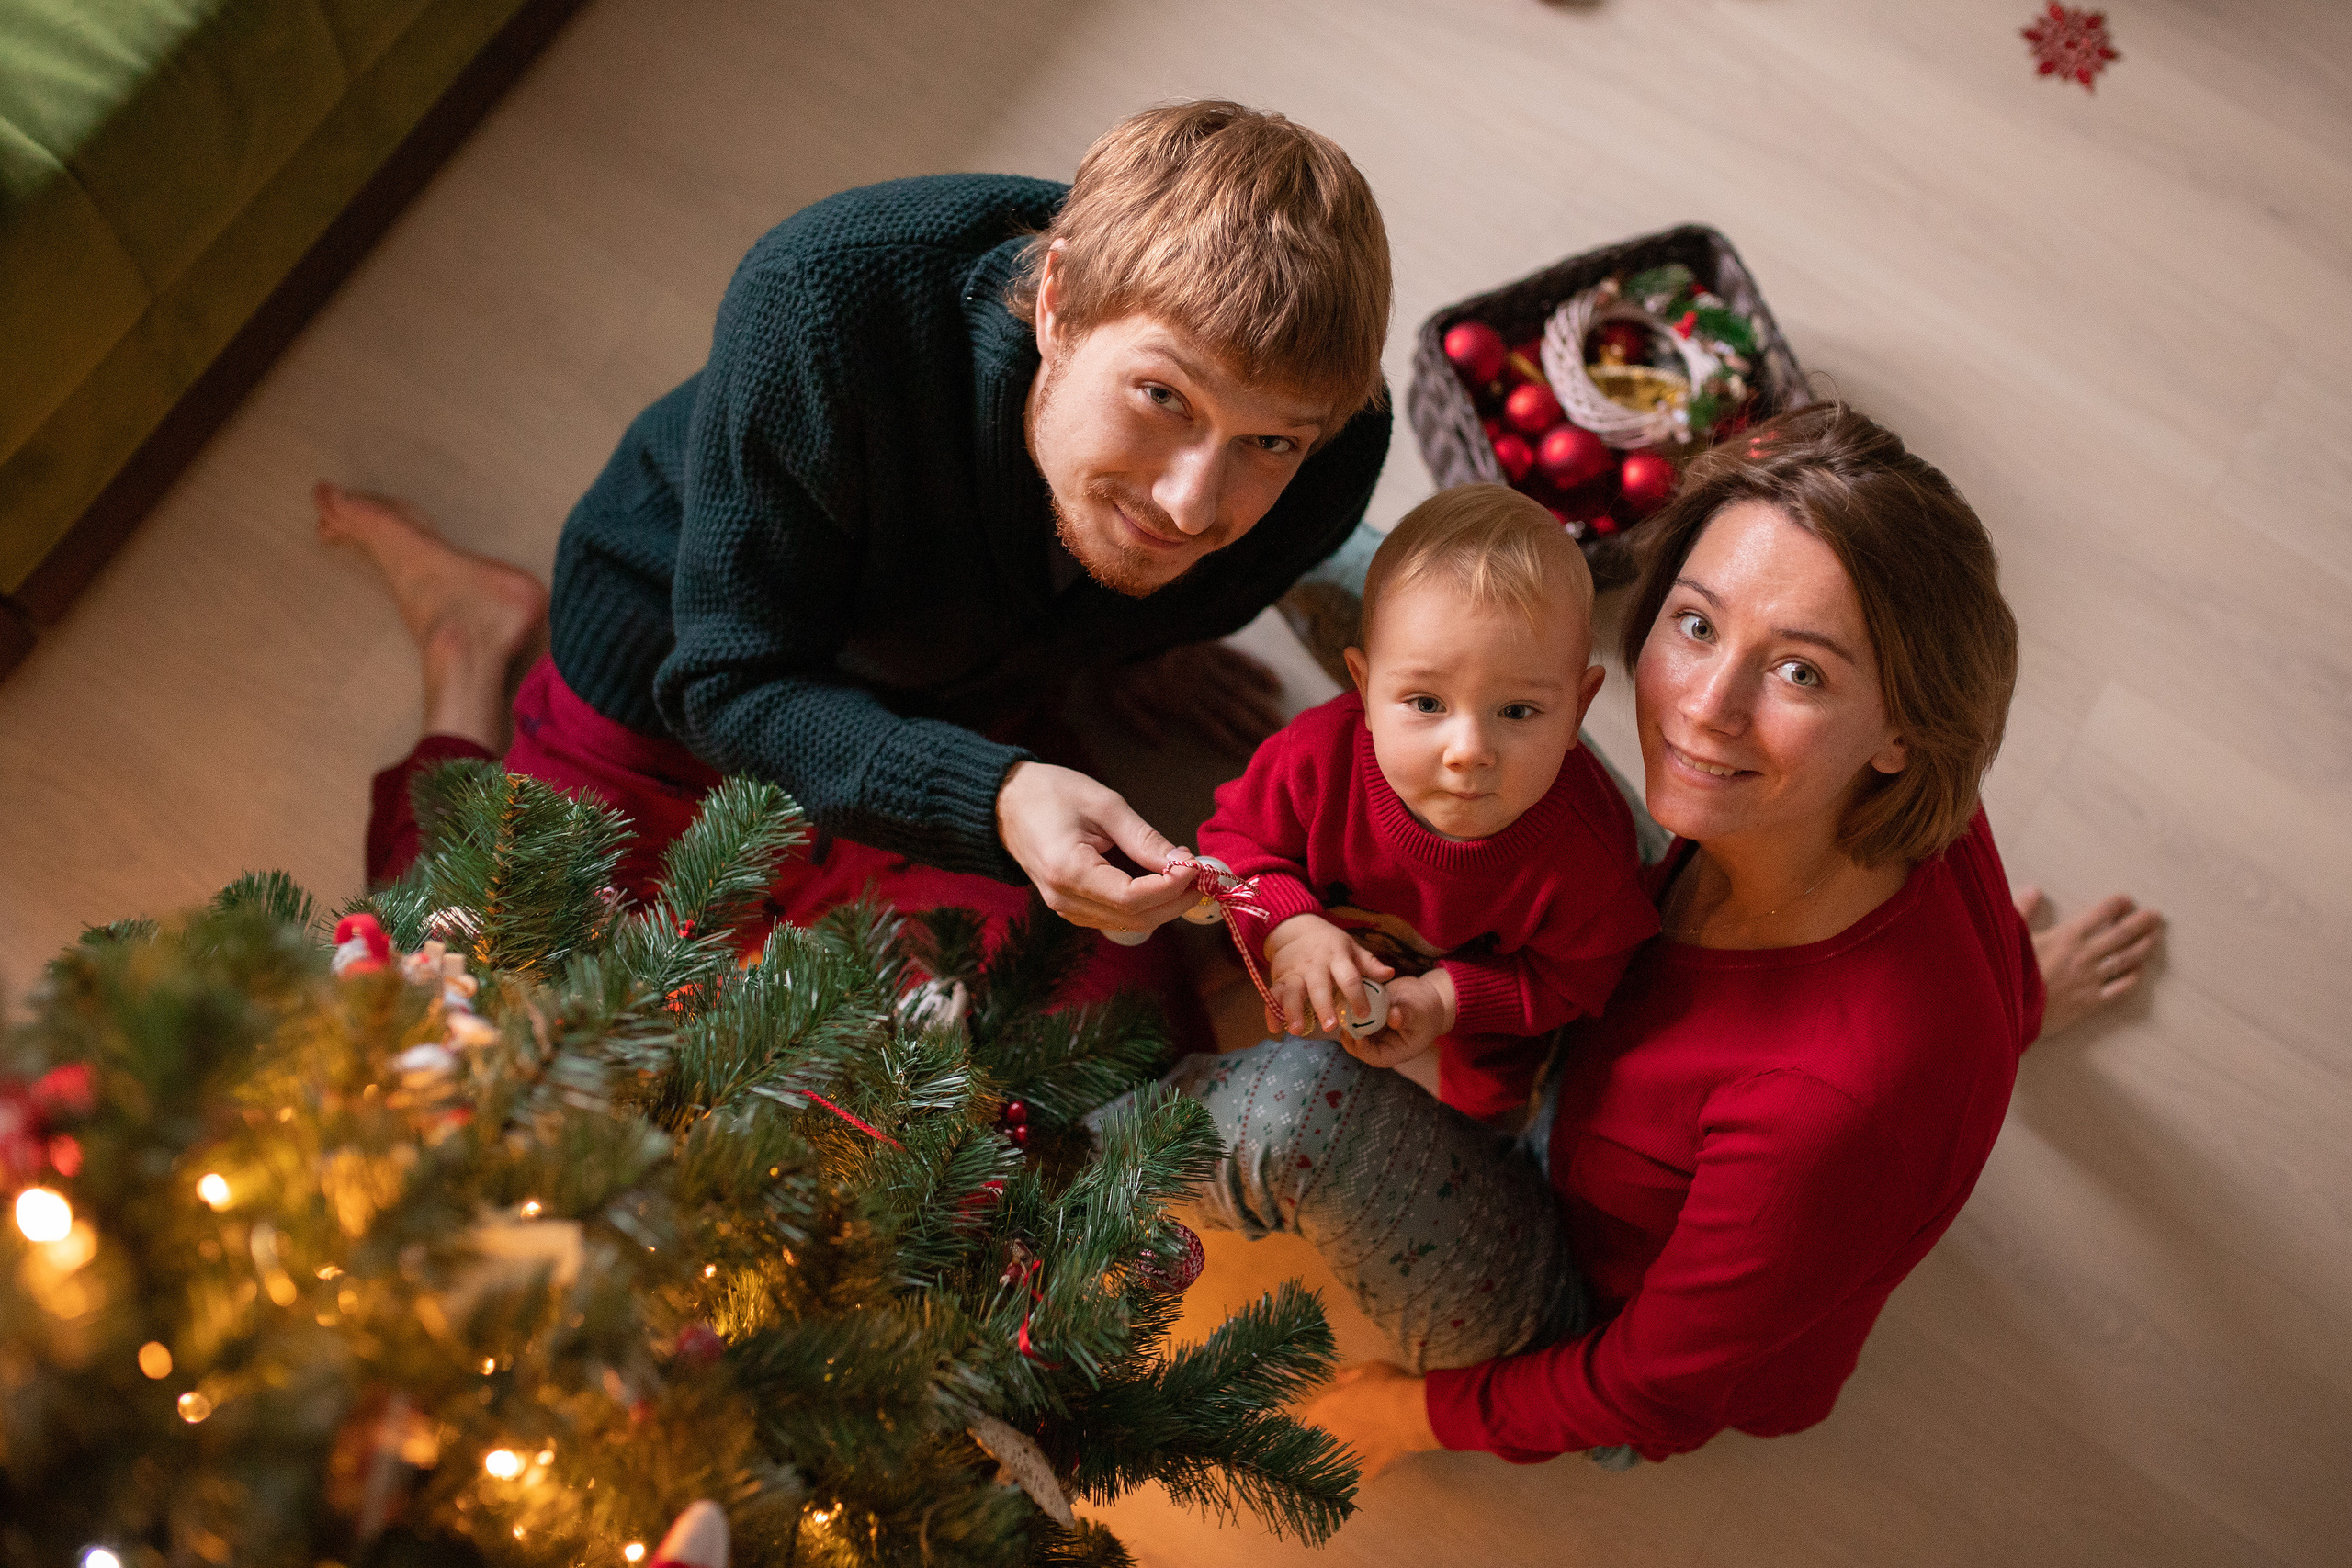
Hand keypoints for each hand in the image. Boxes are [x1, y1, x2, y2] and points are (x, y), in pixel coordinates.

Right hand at [996, 762, 1198, 932]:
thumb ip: (1144, 838)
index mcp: (1069, 871)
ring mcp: (1065, 910)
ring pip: (1129, 925)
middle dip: (1176, 901)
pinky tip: (1162, 883)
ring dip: (1164, 907)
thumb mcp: (1104, 805)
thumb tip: (1184, 862)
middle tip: (1203, 875)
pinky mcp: (1071, 909)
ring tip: (1187, 877)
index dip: (1171, 888)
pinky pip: (1117, 919)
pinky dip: (1146, 907)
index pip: (1132, 899)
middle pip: (1136, 919)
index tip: (1197, 867)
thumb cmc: (1051, 794)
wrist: (1005, 804)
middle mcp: (1064, 900)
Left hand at [1102, 642, 1285, 757]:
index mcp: (1178, 702)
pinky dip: (1257, 670)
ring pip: (1240, 689)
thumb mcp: (1117, 699)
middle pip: (1233, 712)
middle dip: (1255, 729)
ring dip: (1261, 707)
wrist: (1122, 623)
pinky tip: (1274, 683)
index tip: (1250, 757)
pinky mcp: (1209, 644)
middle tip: (1278, 743)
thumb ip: (1139, 723)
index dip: (1231, 744)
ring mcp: (1207, 664)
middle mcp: (1199, 686)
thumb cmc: (1115, 664)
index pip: (1211, 728)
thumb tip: (1162, 745)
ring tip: (1280, 723)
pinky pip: (1238, 659)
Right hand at [1263, 914, 1394, 1036]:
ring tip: (1297, 1030)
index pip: (1349, 977)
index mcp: (1337, 958)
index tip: (1364, 1014)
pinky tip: (1275, 1028)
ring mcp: (1295, 972)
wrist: (1295, 927)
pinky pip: (1273, 995)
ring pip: (1292, 992)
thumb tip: (1390, 974)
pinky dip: (1271, 1012)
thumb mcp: (1352, 948)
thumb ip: (1369, 964)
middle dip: (1323, 1007)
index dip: (1357, 995)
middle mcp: (1315, 966)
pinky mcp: (1279, 978)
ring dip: (1293, 1011)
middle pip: (1319, 987)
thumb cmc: (1330, 943)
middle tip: (1329, 1027)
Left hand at [1296, 1362, 1439, 1482]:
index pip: (1308, 1417)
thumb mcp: (1368, 1370)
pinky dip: (1363, 1466)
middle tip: (1335, 1433)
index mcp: (1328, 1408)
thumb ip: (1350, 1376)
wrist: (1410, 1415)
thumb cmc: (1387, 1386)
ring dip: (1340, 1455)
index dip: (1313, 1417)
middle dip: (1323, 1437)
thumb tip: (1337, 1377)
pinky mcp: (1367, 1470)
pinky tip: (1371, 1460)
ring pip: (1336, 1459)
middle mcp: (1333, 1434)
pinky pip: (1360, 1470)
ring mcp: (1349, 1455)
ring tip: (1352, 1450)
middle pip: (1319, 1441)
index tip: (1317, 1417)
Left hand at [1344, 969, 1452, 1069]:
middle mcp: (1379, 1044)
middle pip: (1358, 1045)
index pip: (1374, 1057)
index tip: (1356, 1034)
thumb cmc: (1427, 1009)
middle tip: (1343, 1017)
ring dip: (1347, 1019)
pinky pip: (1354, 1016)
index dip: (1363, 1049)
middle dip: (1349, 1032)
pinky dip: (1350, 1007)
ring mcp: (1372, 1031)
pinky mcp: (1367, 1017)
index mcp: (1393, 1051)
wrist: (1426, 996)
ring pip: (1352, 1030)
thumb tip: (1393, 1017)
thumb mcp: (1419, 1012)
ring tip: (1343, 1004)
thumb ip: (1406, 1015)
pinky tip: (1347, 994)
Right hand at [2015, 886, 2163, 1038]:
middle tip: (2156, 915)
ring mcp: (2091, 979)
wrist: (2007, 1009)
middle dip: (2142, 923)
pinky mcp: (2090, 1002)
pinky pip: (2119, 990)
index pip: (2100, 913)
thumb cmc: (2008, 971)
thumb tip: (2034, 889)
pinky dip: (2132, 979)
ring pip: (2126, 960)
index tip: (2128, 900)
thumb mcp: (2010, 935)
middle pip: (2121, 935)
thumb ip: (2022, 910)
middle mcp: (2085, 955)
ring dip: (2143, 947)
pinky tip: (2139, 972)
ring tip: (2154, 939)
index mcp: (2067, 936)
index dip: (2117, 904)